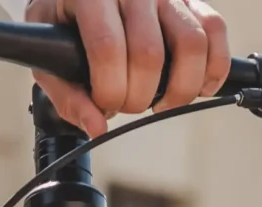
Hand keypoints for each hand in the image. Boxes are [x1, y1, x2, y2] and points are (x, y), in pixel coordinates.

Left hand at [27, 0, 230, 137]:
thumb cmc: (63, 23)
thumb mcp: (46, 55)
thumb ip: (65, 94)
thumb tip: (97, 127)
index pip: (108, 47)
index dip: (110, 89)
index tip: (105, 104)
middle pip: (149, 54)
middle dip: (139, 97)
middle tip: (128, 104)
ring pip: (191, 43)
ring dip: (180, 89)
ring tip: (161, 102)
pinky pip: (215, 30)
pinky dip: (214, 67)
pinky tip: (197, 88)